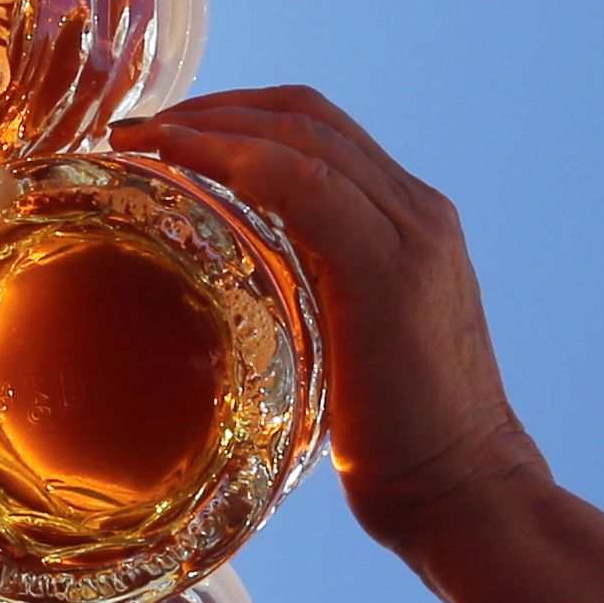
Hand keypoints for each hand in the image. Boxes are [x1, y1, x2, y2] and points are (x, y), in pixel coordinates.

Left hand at [109, 85, 549, 549]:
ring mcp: (410, 234)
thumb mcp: (351, 352)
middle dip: (213, 108)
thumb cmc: (400, 446)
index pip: (320, 132)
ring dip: (208, 124)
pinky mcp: (387, 269)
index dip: (238, 117)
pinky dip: (231, 158)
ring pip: (300, 135)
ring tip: (138, 140)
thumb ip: (316, 310)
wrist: (467, 494)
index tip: (165, 137)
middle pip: (305, 116)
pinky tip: (176, 164)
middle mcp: (417, 212)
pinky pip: (301, 183)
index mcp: (412, 224)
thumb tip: (242, 313)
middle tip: (136, 131)